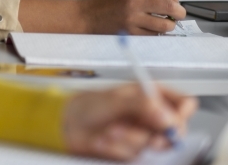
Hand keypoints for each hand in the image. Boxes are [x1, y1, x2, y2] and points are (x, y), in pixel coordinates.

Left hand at [64, 84, 196, 160]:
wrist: (68, 125)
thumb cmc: (88, 106)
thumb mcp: (114, 101)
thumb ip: (141, 106)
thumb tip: (166, 116)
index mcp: (149, 95)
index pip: (182, 103)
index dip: (181, 114)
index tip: (171, 124)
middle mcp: (149, 114)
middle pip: (174, 130)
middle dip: (157, 135)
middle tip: (148, 137)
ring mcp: (142, 133)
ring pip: (152, 144)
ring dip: (129, 139)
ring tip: (110, 130)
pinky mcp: (132, 149)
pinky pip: (135, 154)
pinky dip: (118, 148)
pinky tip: (104, 140)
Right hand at [81, 0, 184, 34]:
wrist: (88, 15)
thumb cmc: (109, 3)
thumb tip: (173, 4)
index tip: (176, 4)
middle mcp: (135, 1)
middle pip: (170, 7)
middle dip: (180, 13)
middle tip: (179, 16)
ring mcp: (133, 18)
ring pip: (165, 25)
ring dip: (169, 26)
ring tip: (166, 25)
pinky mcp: (130, 32)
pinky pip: (153, 35)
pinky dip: (157, 33)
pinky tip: (152, 30)